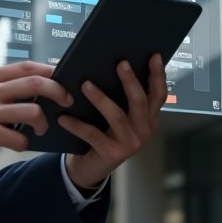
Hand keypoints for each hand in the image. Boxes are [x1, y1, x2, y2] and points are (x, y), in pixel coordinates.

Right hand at [0, 61, 72, 171]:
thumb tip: (32, 87)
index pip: (27, 66)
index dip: (51, 71)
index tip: (64, 79)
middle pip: (35, 83)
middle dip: (59, 92)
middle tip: (67, 101)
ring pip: (32, 111)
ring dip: (43, 122)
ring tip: (40, 129)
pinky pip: (19, 138)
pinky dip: (24, 142)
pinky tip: (17, 143)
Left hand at [61, 54, 167, 188]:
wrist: (90, 167)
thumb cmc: (102, 133)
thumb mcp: (114, 116)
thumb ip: (118, 97)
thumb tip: (107, 65)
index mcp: (148, 119)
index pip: (158, 95)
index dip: (158, 75)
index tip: (154, 56)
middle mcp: (144, 130)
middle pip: (140, 102)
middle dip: (131, 81)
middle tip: (121, 63)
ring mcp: (130, 143)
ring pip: (117, 116)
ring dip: (100, 99)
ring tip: (85, 85)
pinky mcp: (112, 153)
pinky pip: (93, 135)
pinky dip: (77, 125)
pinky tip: (63, 118)